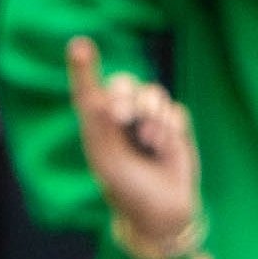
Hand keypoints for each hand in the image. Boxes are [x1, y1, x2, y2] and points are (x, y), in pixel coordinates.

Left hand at [66, 37, 207, 258]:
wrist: (162, 213)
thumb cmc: (126, 189)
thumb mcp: (105, 157)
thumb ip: (99, 123)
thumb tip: (99, 92)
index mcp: (97, 123)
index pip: (89, 89)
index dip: (84, 67)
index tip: (80, 45)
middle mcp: (123, 116)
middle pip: (125, 83)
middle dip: (125, 96)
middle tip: (121, 118)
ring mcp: (151, 121)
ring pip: (154, 93)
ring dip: (151, 116)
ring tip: (150, 142)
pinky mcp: (176, 129)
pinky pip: (176, 110)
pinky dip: (170, 128)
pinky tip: (164, 148)